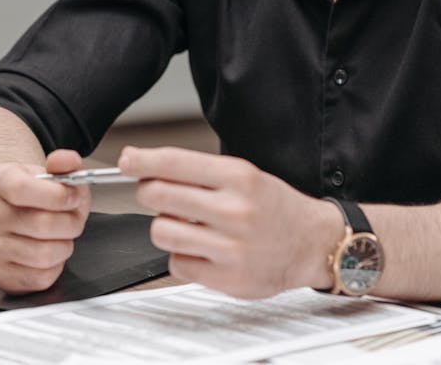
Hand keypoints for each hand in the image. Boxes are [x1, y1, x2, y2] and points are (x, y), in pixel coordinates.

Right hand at [0, 148, 91, 292]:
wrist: (14, 215)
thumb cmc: (36, 196)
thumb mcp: (52, 174)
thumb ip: (66, 164)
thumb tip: (67, 161)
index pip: (20, 188)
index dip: (56, 196)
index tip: (73, 197)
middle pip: (40, 224)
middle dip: (71, 224)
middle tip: (74, 220)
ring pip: (42, 255)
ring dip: (64, 247)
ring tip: (61, 237)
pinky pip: (38, 278)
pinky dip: (54, 268)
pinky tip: (49, 253)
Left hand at [118, 146, 337, 297]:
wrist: (313, 243)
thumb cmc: (275, 207)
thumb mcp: (245, 175)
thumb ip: (198, 173)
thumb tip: (145, 169)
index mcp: (239, 178)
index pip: (174, 163)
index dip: (142, 160)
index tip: (127, 161)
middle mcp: (235, 211)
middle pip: (158, 195)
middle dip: (149, 192)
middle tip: (157, 194)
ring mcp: (231, 247)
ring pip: (161, 232)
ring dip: (164, 227)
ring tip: (185, 225)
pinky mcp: (227, 279)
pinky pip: (177, 264)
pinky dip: (182, 256)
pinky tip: (202, 249)